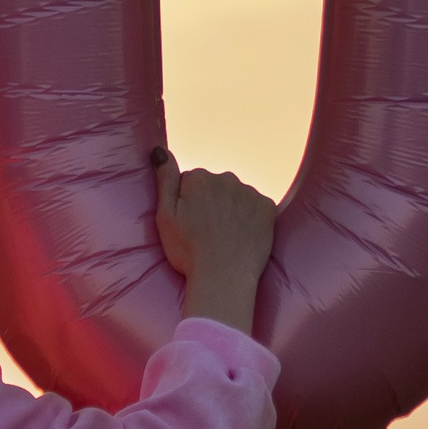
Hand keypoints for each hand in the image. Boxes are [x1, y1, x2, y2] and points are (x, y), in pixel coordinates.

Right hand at [153, 148, 276, 334]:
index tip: (189, 224)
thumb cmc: (188, 252)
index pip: (191, 182)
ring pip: (236, 196)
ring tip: (224, 237)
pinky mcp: (267, 207)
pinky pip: (255, 207)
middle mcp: (226, 178)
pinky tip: (241, 237)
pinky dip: (249, 219)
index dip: (187, 204)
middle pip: (215, 186)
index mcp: (198, 178)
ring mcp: (249, 192)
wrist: (224, 278)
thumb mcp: (165, 217)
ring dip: (230, 210)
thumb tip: (160, 150)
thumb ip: (164, 180)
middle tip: (206, 233)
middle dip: (210, 203)